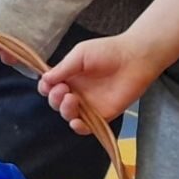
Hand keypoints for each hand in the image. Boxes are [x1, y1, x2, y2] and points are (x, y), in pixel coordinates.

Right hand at [36, 33, 157, 135]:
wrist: (134, 58)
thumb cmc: (108, 51)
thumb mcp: (79, 54)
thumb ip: (63, 68)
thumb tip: (44, 79)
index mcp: (69, 77)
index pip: (50, 87)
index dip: (46, 88)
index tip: (48, 84)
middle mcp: (77, 92)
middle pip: (56, 103)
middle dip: (55, 98)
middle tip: (63, 89)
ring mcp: (89, 105)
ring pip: (69, 115)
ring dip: (65, 110)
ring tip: (72, 99)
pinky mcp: (103, 115)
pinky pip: (86, 127)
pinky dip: (78, 127)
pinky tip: (76, 122)